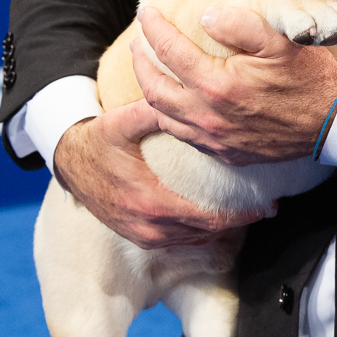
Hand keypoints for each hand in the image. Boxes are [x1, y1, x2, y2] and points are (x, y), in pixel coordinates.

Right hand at [53, 102, 258, 248]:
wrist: (70, 164)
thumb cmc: (99, 142)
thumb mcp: (121, 123)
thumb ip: (152, 112)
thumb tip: (181, 95)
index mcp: (150, 201)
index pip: (207, 218)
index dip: (240, 214)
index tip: (264, 205)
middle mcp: (148, 226)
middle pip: (207, 233)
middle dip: (238, 222)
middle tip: (266, 208)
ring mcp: (143, 236)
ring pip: (195, 240)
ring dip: (221, 229)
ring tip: (246, 212)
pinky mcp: (140, 238)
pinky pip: (180, 241)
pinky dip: (201, 232)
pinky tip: (216, 219)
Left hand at [133, 5, 336, 166]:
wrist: (333, 123)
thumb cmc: (308, 78)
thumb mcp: (280, 41)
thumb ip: (240, 24)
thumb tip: (206, 16)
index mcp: (217, 85)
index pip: (169, 51)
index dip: (153, 28)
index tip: (146, 12)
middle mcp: (208, 116)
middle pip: (154, 88)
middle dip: (140, 61)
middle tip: (138, 42)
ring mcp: (215, 139)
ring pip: (163, 117)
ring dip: (149, 91)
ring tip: (149, 70)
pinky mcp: (225, 153)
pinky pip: (184, 137)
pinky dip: (170, 117)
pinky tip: (174, 104)